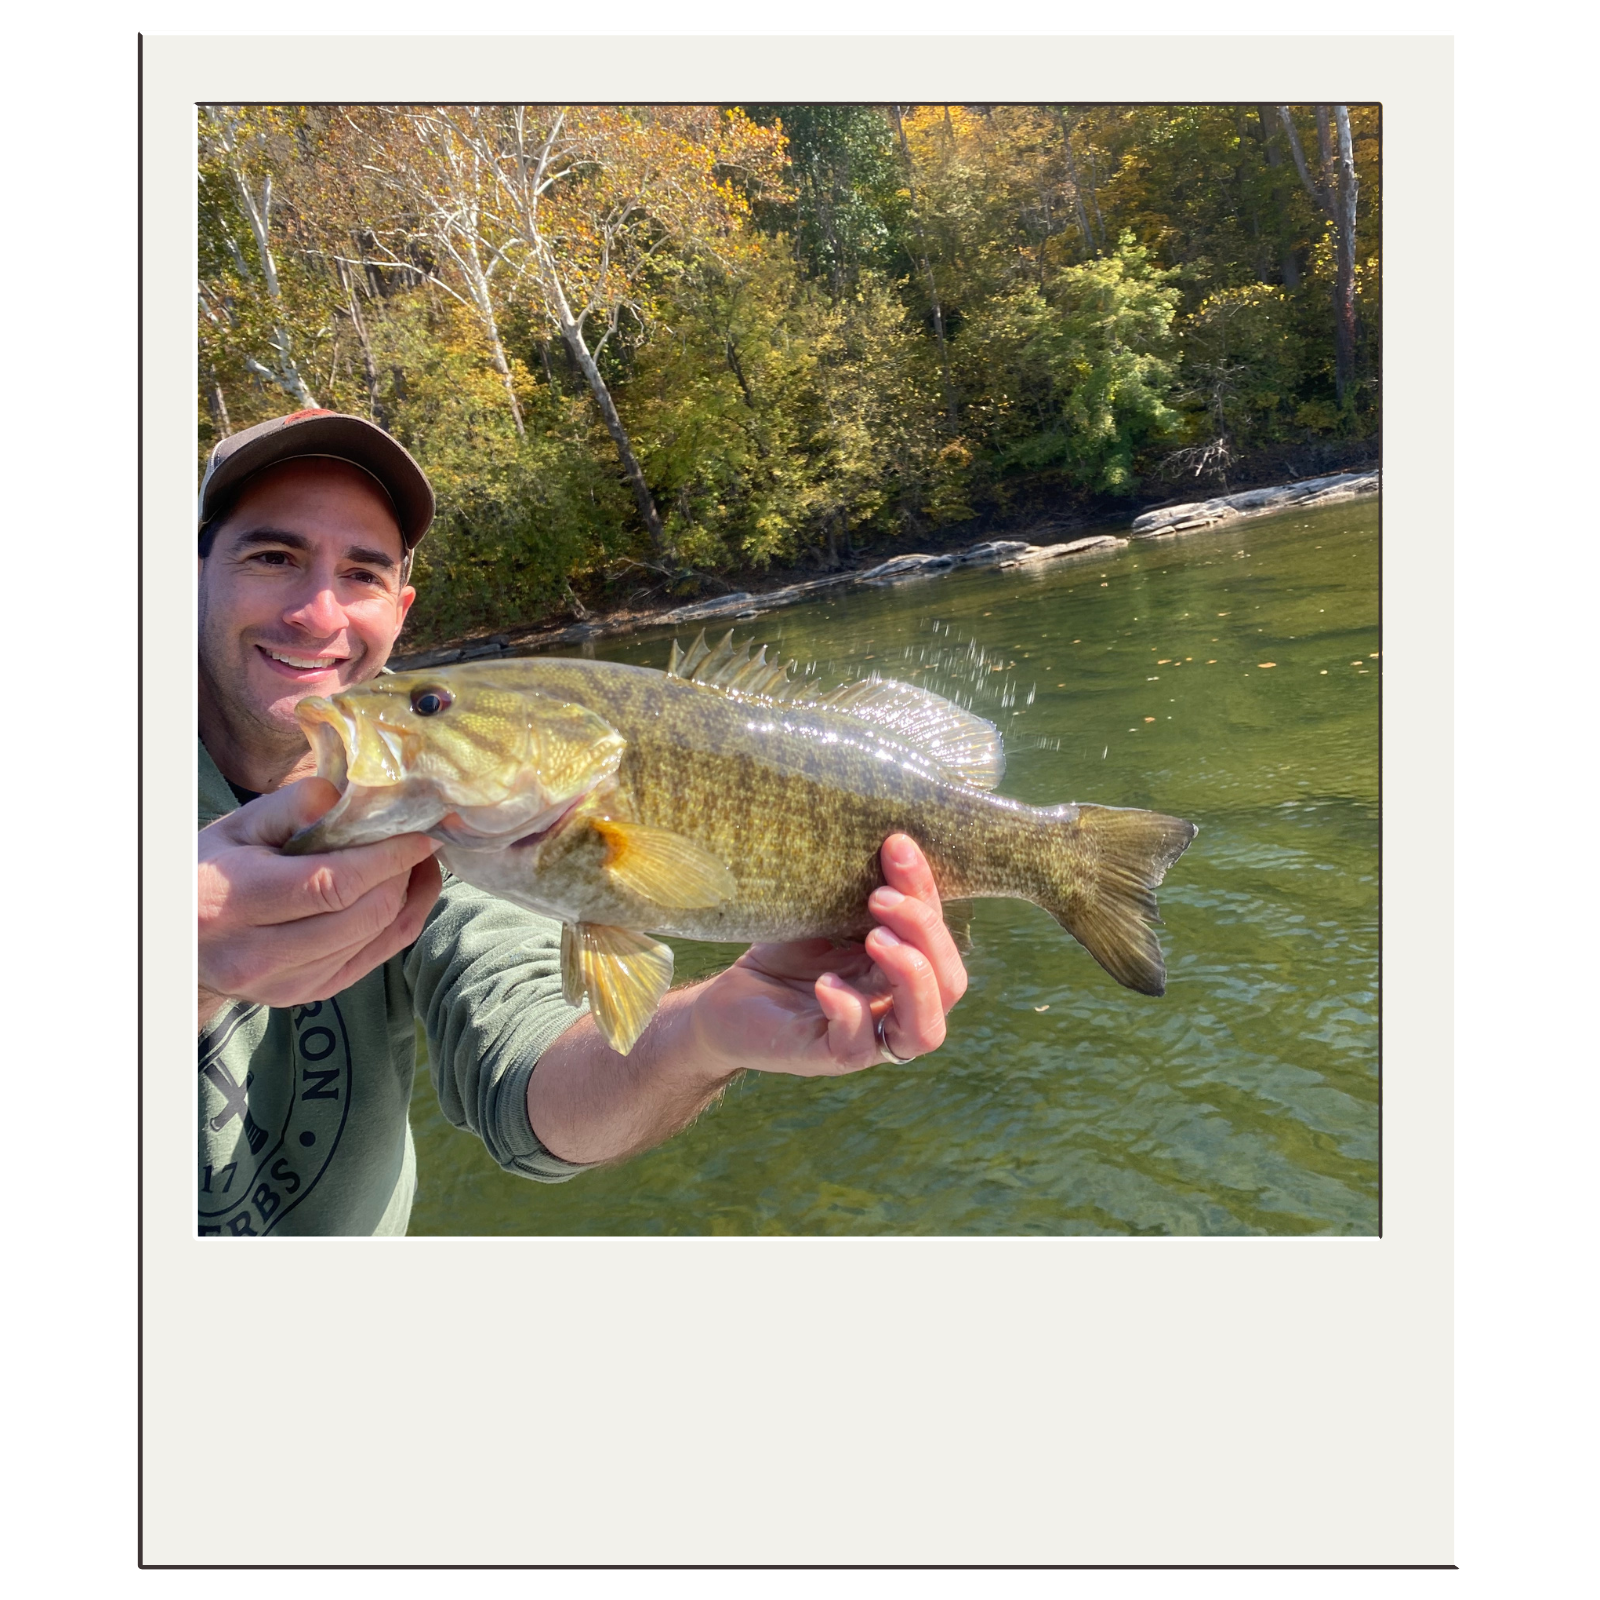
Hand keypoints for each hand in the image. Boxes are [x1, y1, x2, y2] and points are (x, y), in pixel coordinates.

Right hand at [197, 777, 441, 1031]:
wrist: (179, 941)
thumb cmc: (211, 872)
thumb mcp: (238, 827)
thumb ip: (293, 805)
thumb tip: (349, 796)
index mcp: (240, 903)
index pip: (334, 884)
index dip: (388, 857)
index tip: (419, 830)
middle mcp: (263, 955)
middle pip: (365, 914)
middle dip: (403, 872)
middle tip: (415, 839)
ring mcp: (290, 983)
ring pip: (378, 937)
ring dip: (407, 894)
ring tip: (412, 859)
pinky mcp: (312, 994)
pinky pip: (378, 956)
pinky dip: (402, 919)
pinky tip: (409, 889)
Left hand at [685, 834, 967, 1077]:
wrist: (728, 996)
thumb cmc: (785, 952)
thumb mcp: (829, 913)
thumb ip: (864, 893)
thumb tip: (892, 838)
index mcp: (906, 971)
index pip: (941, 939)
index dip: (928, 893)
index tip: (896, 846)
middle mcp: (896, 1007)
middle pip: (950, 985)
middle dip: (925, 933)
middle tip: (880, 897)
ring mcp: (868, 1039)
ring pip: (925, 1030)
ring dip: (911, 977)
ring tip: (875, 937)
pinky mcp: (828, 1056)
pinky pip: (858, 1046)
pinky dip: (849, 1010)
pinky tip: (825, 983)